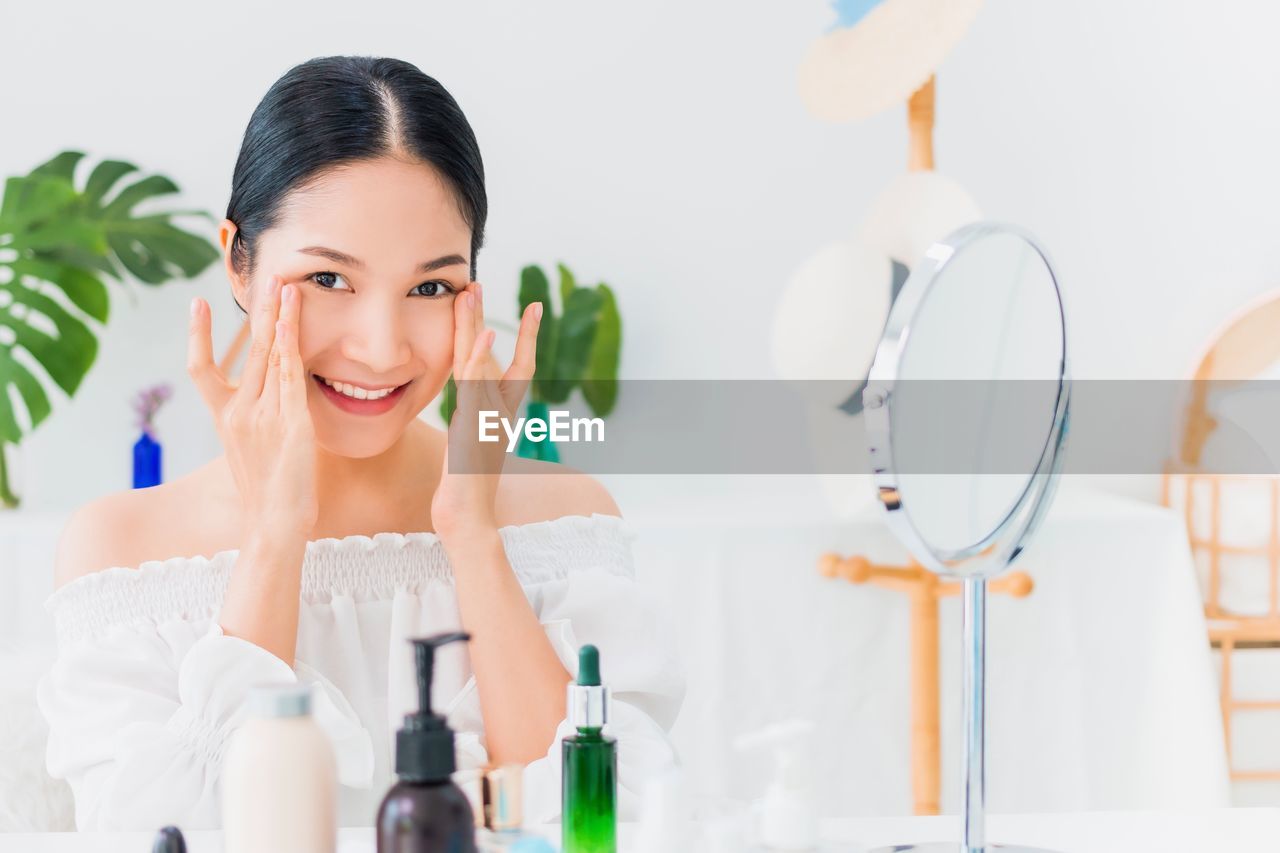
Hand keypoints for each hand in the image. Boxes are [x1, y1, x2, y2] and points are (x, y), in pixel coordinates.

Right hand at [187, 276, 318, 538]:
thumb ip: (258, 418)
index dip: (198, 336)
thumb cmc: (269, 490)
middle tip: (270, 277)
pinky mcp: (289, 424)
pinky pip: (289, 377)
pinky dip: (289, 347)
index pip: (201, 369)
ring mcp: (263, 417)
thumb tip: (275, 395)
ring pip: (270, 356)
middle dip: (260, 312)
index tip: (197, 304)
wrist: (274, 523)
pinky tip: (291, 324)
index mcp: (224, 418)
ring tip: (288, 287)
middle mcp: (238, 412)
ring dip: (280, 318)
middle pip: (248, 350)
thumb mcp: (253, 449)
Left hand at [431, 282, 541, 542]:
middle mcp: (498, 411)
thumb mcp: (470, 447)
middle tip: (478, 283)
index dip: (526, 336)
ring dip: (475, 326)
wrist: (468, 518)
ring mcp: (488, 417)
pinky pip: (477, 387)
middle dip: (484, 319)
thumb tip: (471, 405)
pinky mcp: (476, 425)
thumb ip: (475, 422)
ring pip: (480, 363)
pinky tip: (481, 339)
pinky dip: (481, 361)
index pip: (517, 366)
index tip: (535, 308)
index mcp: (500, 413)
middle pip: (494, 354)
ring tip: (472, 293)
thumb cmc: (465, 490)